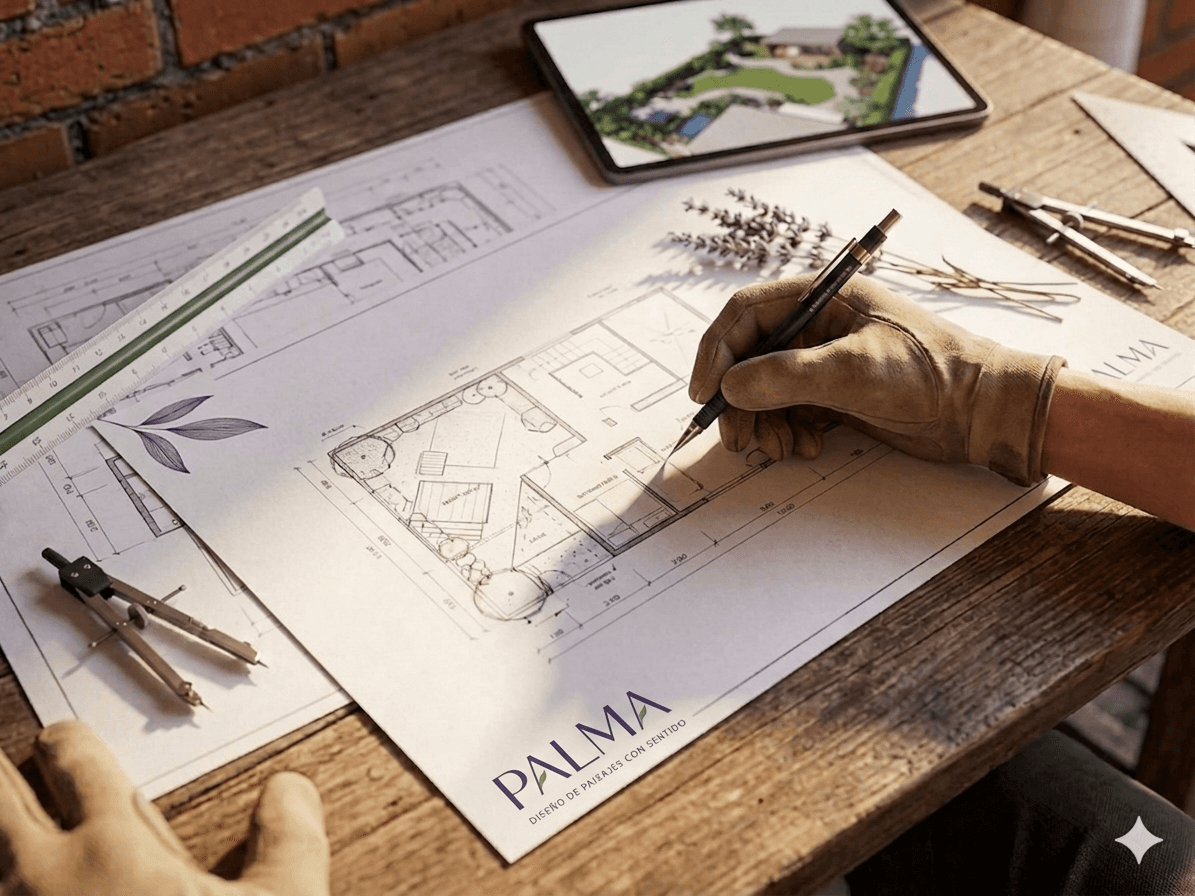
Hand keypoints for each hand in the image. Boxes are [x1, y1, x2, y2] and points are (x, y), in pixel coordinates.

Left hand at [0, 720, 328, 894]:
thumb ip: (291, 837)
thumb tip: (290, 788)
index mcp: (110, 846)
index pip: (73, 757)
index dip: (72, 740)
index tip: (71, 742)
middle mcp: (42, 877)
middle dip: (4, 772)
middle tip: (15, 768)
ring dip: (3, 831)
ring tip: (24, 833)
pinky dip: (6, 884)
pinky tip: (27, 890)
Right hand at [689, 273, 1065, 485]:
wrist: (982, 410)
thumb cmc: (932, 372)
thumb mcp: (854, 370)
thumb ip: (787, 376)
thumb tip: (731, 386)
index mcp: (820, 298)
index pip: (745, 315)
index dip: (717, 352)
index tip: (706, 393)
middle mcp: (816, 326)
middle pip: (748, 359)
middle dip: (738, 402)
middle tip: (740, 440)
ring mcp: (824, 362)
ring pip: (765, 393)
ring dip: (762, 425)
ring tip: (778, 450)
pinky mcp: (835, 396)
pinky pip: (789, 414)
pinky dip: (787, 434)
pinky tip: (806, 448)